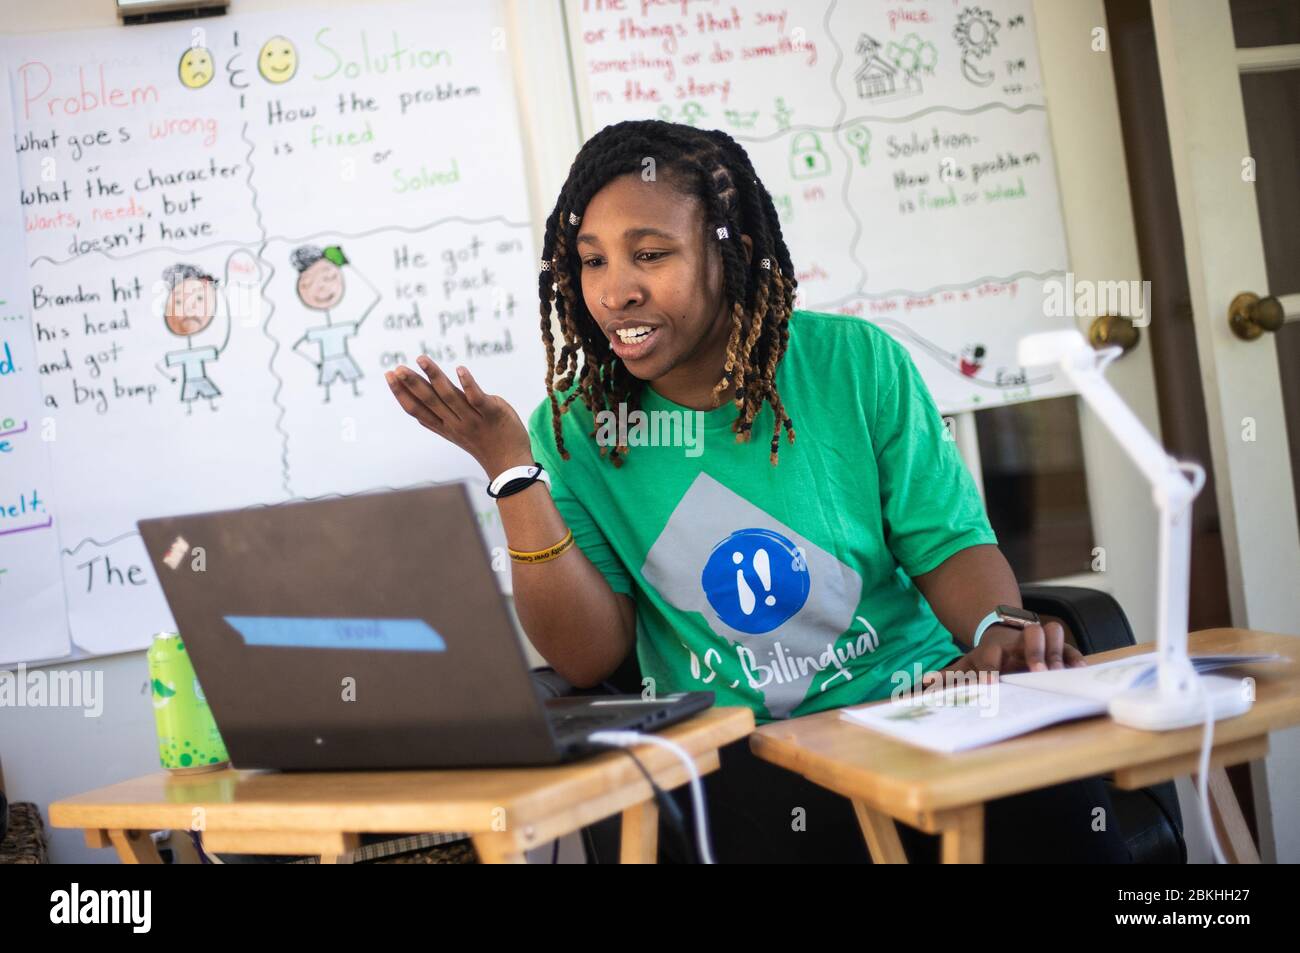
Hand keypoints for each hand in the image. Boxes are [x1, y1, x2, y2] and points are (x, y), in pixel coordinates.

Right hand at [385, 356, 533, 475]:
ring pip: (449, 396)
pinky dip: (468, 384)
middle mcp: (455, 424)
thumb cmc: (484, 443)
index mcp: (444, 427)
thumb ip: (442, 417)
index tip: (389, 376)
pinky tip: (460, 369)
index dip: (401, 393)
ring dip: (434, 376)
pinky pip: (477, 398)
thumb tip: (422, 406)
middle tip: (397, 368)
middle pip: (429, 401)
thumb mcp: (457, 432)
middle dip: (411, 384)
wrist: (510, 464)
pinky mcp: (493, 414)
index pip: (417, 410)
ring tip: (421, 359)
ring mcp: (473, 419)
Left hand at [921, 621, 1085, 689]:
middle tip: (1035, 673)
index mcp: (994, 647)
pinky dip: (1074, 656)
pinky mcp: (1056, 647)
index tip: (990, 684)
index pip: (990, 655)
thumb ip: (949, 675)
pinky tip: (1078, 670)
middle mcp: (1017, 641)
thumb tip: (924, 683)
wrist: (1003, 634)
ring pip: (1050, 631)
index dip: (989, 668)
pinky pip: (1068, 647)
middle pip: (1029, 635)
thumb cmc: (986, 656)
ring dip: (1055, 650)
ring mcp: (1038, 642)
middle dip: (1034, 652)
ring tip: (1057, 672)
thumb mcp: (966, 664)